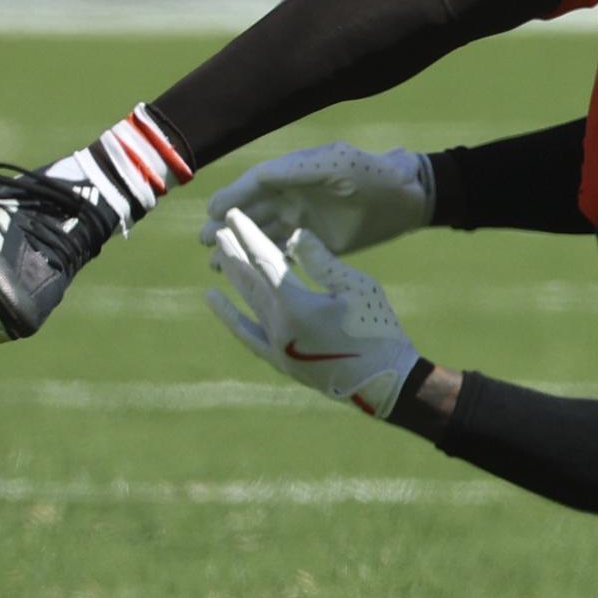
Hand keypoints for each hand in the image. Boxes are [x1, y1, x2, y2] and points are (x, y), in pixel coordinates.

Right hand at [199, 143, 433, 255]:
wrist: (408, 198)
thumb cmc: (374, 174)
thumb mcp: (339, 164)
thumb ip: (300, 168)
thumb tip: (260, 176)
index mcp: (296, 173)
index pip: (255, 183)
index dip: (233, 195)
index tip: (212, 210)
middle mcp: (293, 195)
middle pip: (251, 209)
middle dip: (226, 223)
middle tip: (205, 239)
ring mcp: (302, 219)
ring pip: (262, 232)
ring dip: (239, 244)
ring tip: (215, 261)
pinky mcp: (315, 241)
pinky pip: (283, 250)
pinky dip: (264, 259)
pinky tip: (246, 272)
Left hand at [206, 211, 422, 418]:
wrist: (383, 380)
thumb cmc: (377, 329)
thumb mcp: (358, 287)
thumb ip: (322, 261)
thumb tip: (294, 234)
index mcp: (296, 304)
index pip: (264, 260)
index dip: (248, 235)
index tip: (234, 216)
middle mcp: (278, 325)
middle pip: (249, 279)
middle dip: (234, 251)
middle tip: (219, 228)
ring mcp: (275, 344)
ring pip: (247, 301)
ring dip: (233, 276)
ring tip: (220, 256)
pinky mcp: (278, 359)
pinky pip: (246, 332)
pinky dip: (229, 314)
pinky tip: (213, 299)